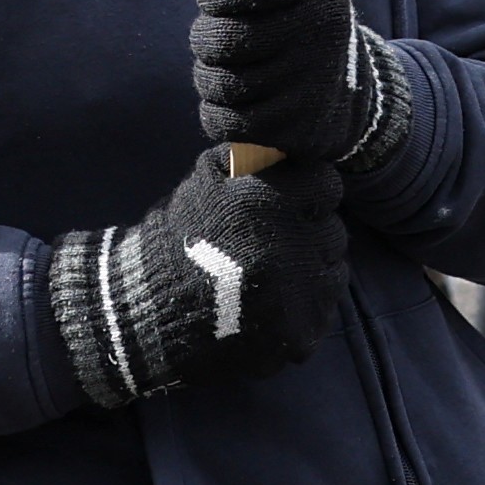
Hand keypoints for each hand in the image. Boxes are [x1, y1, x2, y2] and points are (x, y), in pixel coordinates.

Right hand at [47, 150, 349, 409]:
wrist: (150, 312)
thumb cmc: (178, 238)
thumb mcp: (206, 180)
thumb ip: (252, 159)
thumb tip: (288, 150)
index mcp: (270, 205)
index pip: (326, 185)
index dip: (308, 191)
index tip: (290, 202)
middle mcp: (292, 249)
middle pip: (334, 230)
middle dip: (310, 231)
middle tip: (278, 241)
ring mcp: (299, 297)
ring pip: (334, 271)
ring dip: (312, 268)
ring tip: (275, 273)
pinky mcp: (299, 334)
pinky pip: (323, 311)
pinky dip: (305, 305)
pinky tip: (273, 302)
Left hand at [190, 0, 398, 169]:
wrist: (348, 84)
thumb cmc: (297, 18)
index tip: (211, 0)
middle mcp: (323, 29)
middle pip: (225, 37)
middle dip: (204, 38)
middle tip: (212, 38)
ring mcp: (313, 82)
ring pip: (221, 83)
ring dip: (209, 77)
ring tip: (224, 68)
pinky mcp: (300, 128)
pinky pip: (228, 122)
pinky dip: (218, 113)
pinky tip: (233, 101)